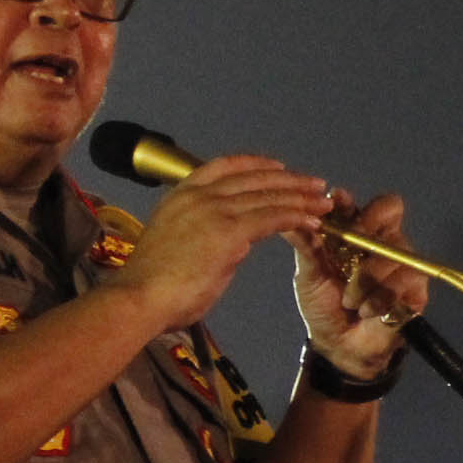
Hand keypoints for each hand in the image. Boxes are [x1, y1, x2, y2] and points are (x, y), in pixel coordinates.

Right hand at [101, 156, 333, 334]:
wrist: (139, 298)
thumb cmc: (152, 286)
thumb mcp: (175, 246)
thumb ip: (203, 237)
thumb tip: (231, 246)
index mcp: (181, 195)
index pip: (224, 167)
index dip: (255, 164)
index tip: (277, 168)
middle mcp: (198, 195)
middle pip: (253, 177)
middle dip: (288, 179)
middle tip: (313, 183)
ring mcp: (214, 209)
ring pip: (268, 195)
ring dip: (300, 197)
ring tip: (323, 201)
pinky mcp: (229, 230)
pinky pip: (272, 217)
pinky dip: (296, 217)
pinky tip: (314, 221)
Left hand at [289, 188, 426, 379]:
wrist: (339, 347)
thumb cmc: (323, 307)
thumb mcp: (308, 276)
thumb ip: (305, 246)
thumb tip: (290, 216)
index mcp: (352, 233)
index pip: (357, 203)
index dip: (348, 200)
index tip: (335, 202)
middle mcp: (379, 240)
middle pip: (391, 206)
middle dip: (369, 222)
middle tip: (352, 244)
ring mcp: (401, 260)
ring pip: (393, 250)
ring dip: (366, 278)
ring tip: (350, 300)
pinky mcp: (416, 285)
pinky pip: (405, 278)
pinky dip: (381, 297)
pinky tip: (368, 310)